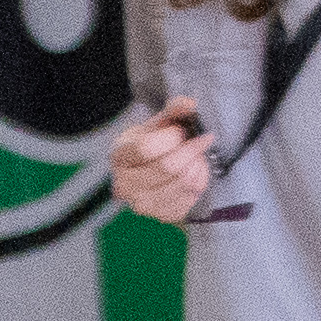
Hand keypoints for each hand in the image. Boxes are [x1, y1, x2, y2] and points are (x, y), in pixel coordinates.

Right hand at [109, 104, 216, 228]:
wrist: (155, 170)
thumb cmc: (157, 142)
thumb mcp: (161, 123)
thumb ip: (175, 109)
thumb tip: (189, 104)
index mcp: (119, 156)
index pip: (147, 148)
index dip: (173, 137)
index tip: (182, 131)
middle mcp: (123, 186)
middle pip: (168, 167)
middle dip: (191, 150)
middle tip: (199, 142)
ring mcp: (141, 205)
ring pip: (183, 182)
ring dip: (199, 165)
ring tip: (197, 157)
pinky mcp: (162, 216)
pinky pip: (192, 197)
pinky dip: (201, 181)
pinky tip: (195, 173)